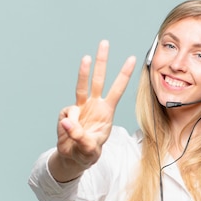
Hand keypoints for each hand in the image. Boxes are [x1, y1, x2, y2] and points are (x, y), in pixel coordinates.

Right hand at [50, 40, 135, 180]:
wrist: (73, 157)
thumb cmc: (87, 152)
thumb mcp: (89, 149)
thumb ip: (80, 137)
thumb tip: (68, 122)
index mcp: (106, 112)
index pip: (117, 90)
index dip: (124, 75)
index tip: (132, 59)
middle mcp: (94, 105)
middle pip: (99, 79)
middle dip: (102, 61)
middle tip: (105, 42)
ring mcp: (80, 107)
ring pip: (81, 85)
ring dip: (83, 70)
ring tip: (86, 57)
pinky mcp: (68, 113)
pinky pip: (67, 115)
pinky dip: (68, 125)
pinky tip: (69, 133)